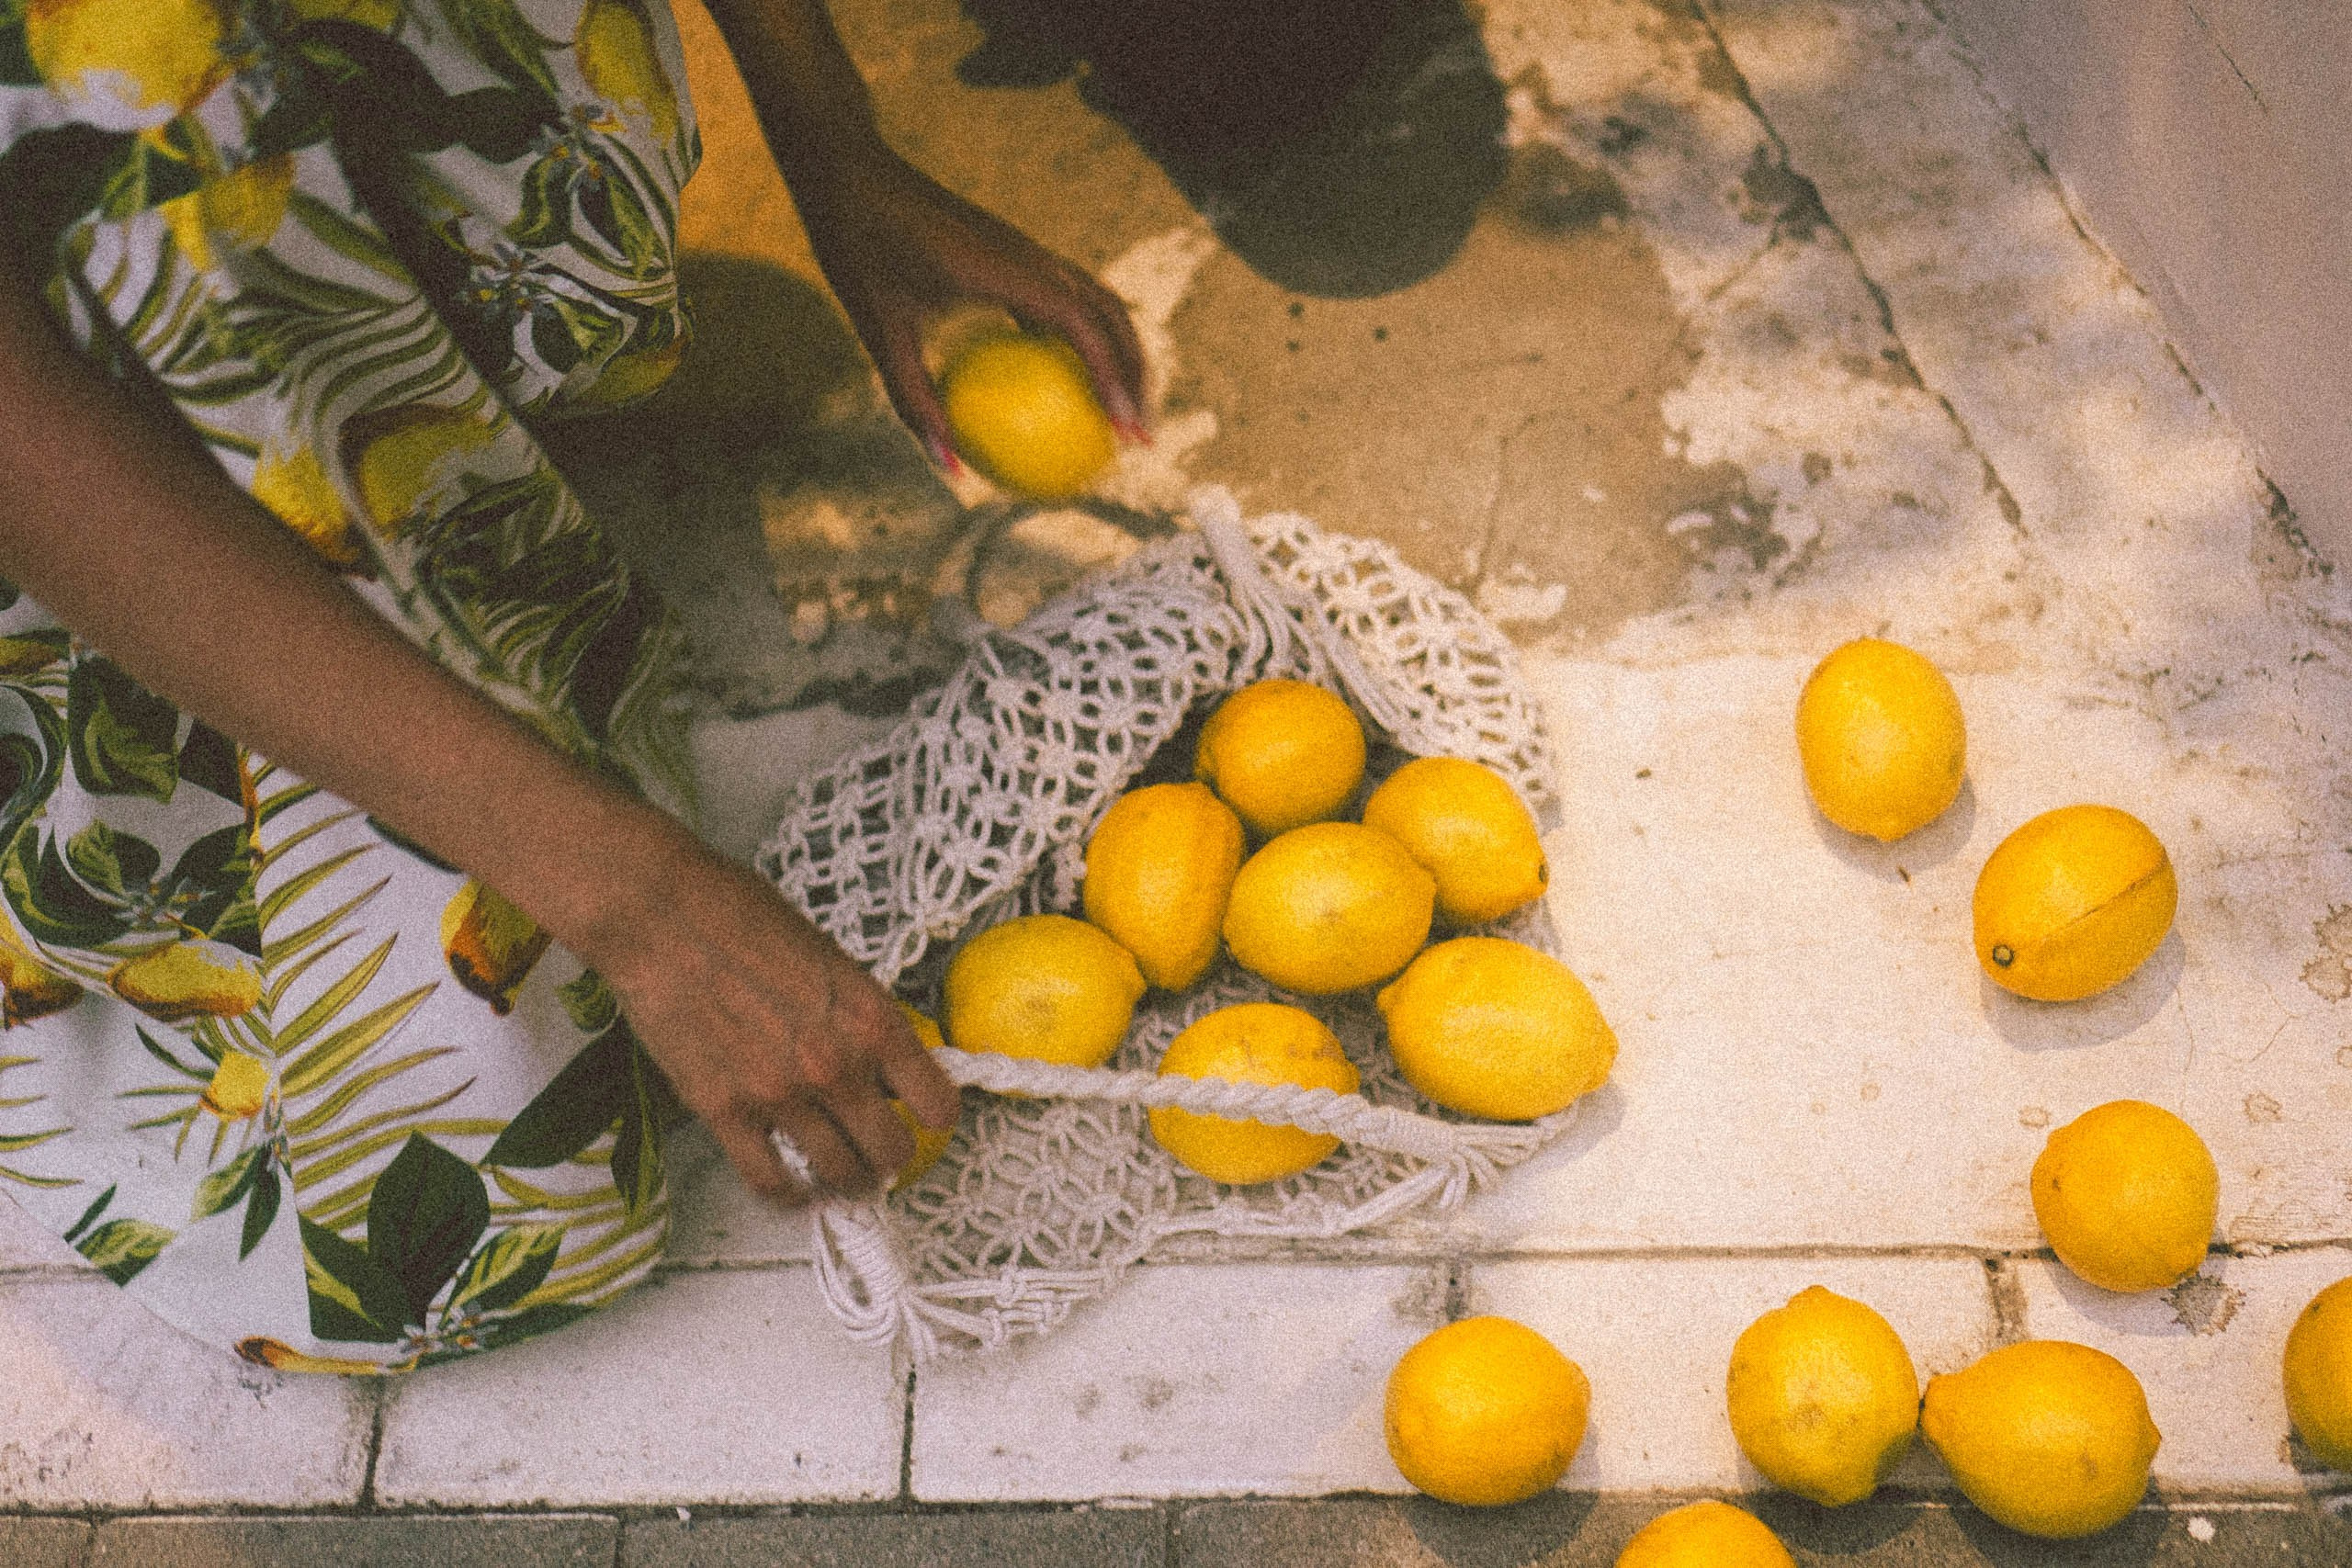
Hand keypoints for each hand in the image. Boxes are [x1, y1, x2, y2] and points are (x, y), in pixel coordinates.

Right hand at [582, 829, 960, 1201]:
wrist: (659, 912)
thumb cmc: (741, 914)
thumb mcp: (831, 957)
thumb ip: (859, 1013)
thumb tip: (883, 1058)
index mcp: (872, 1019)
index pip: (937, 1103)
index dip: (935, 1115)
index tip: (924, 1116)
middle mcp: (836, 1066)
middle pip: (892, 1152)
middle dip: (892, 1156)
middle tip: (882, 1152)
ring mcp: (779, 1094)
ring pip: (838, 1176)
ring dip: (848, 1181)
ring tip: (843, 1176)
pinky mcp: (723, 1111)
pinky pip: (770, 1181)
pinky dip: (790, 1194)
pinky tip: (796, 1187)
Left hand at [793, 146, 1148, 471]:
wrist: (851, 171)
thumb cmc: (858, 247)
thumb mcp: (878, 331)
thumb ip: (914, 399)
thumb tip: (949, 468)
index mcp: (1001, 267)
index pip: (1079, 322)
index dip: (1112, 374)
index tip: (1125, 427)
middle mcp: (1028, 254)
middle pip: (1110, 313)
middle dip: (1136, 373)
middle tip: (1138, 435)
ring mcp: (1027, 248)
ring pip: (1098, 301)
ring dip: (1121, 353)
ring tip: (1121, 411)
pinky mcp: (1017, 250)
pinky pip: (1066, 297)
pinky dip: (1084, 339)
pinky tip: (1068, 386)